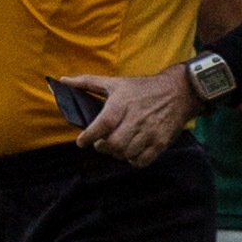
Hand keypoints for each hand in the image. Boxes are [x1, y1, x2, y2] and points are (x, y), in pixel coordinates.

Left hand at [60, 64, 198, 167]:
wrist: (178, 92)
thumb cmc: (142, 88)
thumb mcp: (114, 82)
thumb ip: (87, 82)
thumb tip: (63, 80)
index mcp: (120, 105)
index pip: (101, 126)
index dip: (88, 137)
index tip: (81, 142)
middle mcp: (134, 120)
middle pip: (113, 144)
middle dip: (102, 147)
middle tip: (101, 144)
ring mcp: (149, 133)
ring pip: (126, 154)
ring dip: (117, 154)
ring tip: (116, 147)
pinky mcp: (161, 143)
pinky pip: (142, 161)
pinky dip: (133, 160)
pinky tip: (131, 152)